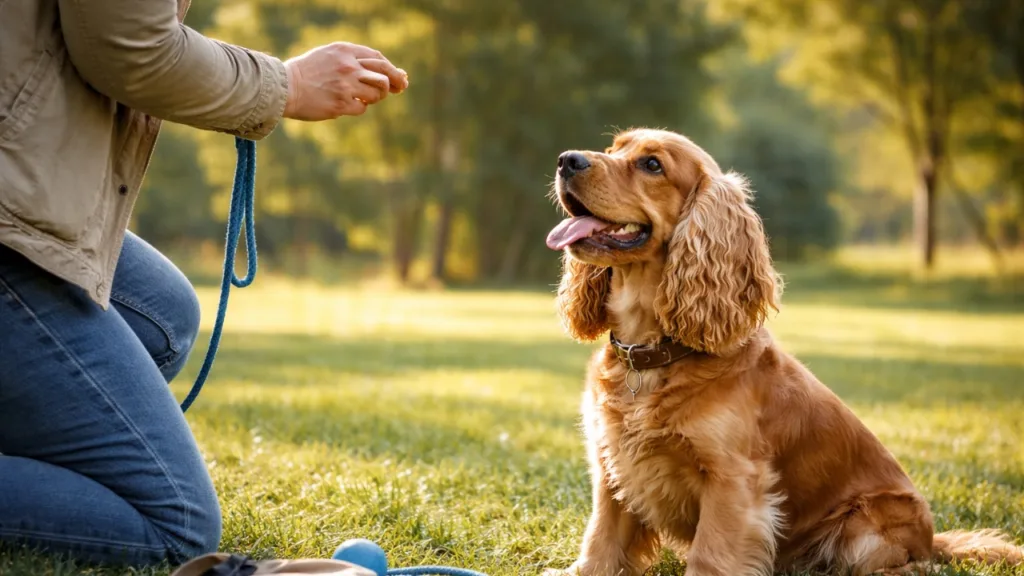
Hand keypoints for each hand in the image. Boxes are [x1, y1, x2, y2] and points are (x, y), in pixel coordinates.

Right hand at [282, 42, 408, 119]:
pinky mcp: (341, 103)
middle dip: (396, 82)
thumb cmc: (307, 72)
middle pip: (384, 73)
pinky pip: (362, 107)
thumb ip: (352, 60)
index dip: (390, 68)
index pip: (377, 58)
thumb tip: (382, 72)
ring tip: (364, 97)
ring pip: (377, 92)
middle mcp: (348, 66)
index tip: (398, 76)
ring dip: (376, 97)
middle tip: (400, 88)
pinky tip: (348, 105)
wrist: (283, 87)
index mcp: (344, 51)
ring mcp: (346, 85)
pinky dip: (359, 107)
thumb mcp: (329, 56)